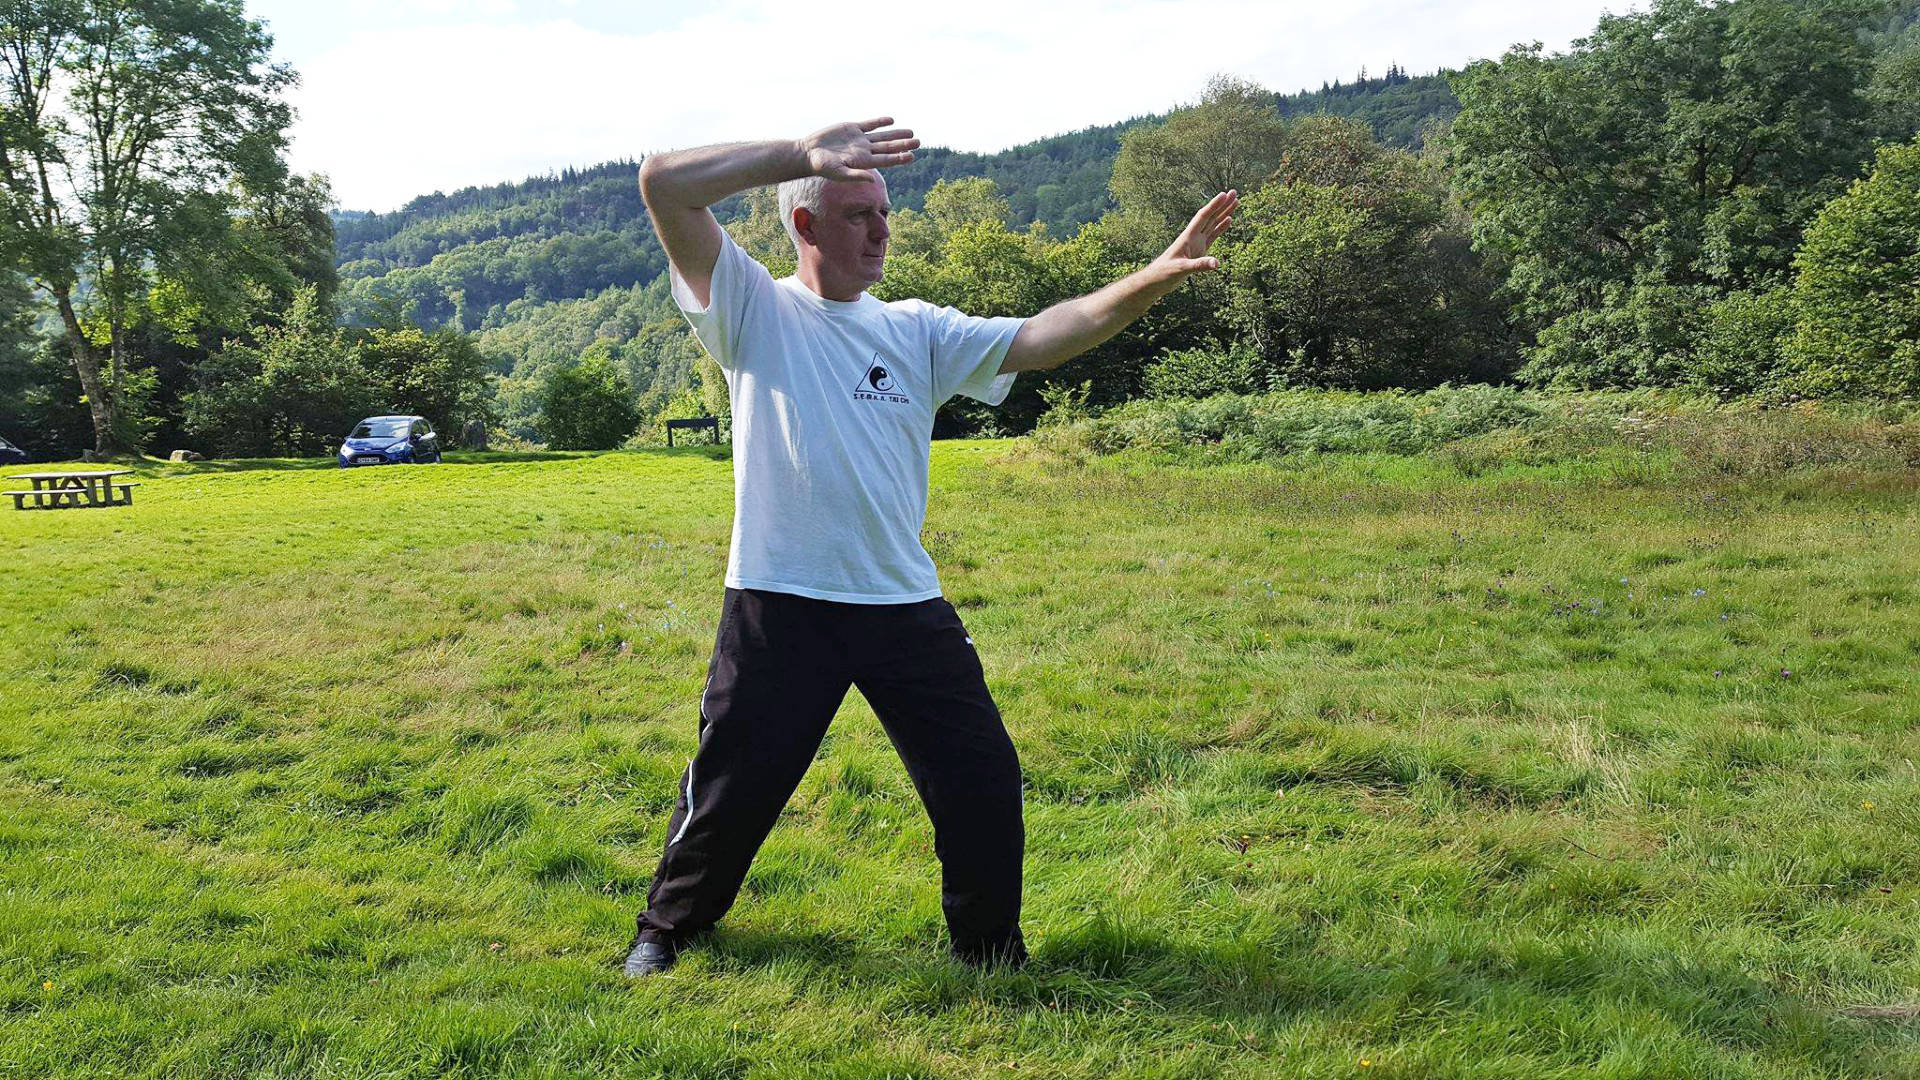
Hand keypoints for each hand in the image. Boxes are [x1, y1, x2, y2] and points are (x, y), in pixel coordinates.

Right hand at [802, 117, 920, 180]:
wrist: (808, 153)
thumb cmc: (821, 166)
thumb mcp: (838, 173)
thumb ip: (856, 175)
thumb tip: (872, 179)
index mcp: (863, 162)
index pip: (886, 159)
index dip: (899, 157)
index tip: (912, 155)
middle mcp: (864, 151)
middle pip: (888, 147)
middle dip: (903, 145)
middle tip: (919, 142)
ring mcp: (859, 139)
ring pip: (882, 136)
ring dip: (896, 134)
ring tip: (911, 133)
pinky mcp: (851, 129)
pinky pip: (869, 125)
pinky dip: (880, 122)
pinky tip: (891, 121)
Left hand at [1150, 189, 1238, 282]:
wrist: (1157, 279)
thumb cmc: (1165, 272)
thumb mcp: (1182, 269)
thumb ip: (1199, 265)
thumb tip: (1216, 263)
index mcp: (1188, 236)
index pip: (1203, 217)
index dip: (1213, 205)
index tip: (1224, 194)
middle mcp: (1194, 237)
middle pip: (1211, 217)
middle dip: (1223, 205)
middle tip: (1234, 192)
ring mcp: (1197, 243)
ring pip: (1213, 224)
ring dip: (1224, 213)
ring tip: (1235, 202)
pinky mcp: (1200, 251)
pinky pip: (1213, 236)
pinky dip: (1221, 227)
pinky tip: (1228, 220)